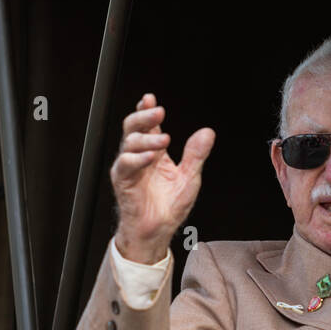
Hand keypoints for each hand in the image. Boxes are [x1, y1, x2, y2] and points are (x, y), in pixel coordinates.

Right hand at [110, 93, 215, 263]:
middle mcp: (140, 156)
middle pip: (134, 127)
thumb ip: (196, 155)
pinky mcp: (122, 180)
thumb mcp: (189, 177)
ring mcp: (129, 167)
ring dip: (147, 139)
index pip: (149, 125)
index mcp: (155, 152)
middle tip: (158, 110)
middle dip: (144, 116)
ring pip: (130, 143)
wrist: (158, 230)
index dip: (148, 110)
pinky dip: (138, 159)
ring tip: (164, 139)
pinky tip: (150, 157)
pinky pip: (125, 164)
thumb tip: (207, 133)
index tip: (151, 99)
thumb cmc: (170, 206)